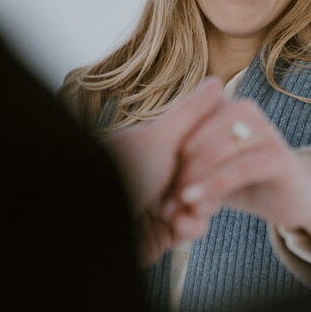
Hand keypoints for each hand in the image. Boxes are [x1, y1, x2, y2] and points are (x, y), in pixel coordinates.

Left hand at [100, 78, 223, 262]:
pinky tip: (178, 228)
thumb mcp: (160, 137)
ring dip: (201, 208)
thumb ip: (191, 111)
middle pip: (206, 174)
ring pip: (204, 202)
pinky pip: (192, 227)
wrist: (92, 223)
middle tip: (195, 192)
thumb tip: (218, 79)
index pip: (202, 143)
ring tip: (182, 213)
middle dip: (208, 184)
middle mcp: (159, 171)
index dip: (213, 151)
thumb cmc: (122, 173)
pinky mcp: (163, 232)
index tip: (215, 156)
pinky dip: (191, 228)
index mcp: (158, 145)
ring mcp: (161, 202)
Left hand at [165, 98, 310, 253]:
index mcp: (222, 106)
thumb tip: (152, 137)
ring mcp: (265, 130)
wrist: (289, 200)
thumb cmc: (239, 180)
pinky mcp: (279, 157)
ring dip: (194, 182)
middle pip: (197, 138)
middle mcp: (243, 109)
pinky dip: (215, 185)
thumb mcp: (206, 162)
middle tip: (165, 207)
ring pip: (216, 152)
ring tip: (179, 208)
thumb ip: (184, 143)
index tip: (156, 186)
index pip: (184, 125)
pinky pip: (241, 168)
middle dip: (179, 173)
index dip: (168, 156)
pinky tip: (197, 203)